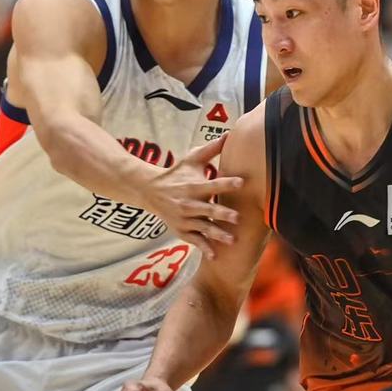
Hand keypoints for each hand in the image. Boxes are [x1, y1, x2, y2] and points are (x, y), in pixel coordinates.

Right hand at [142, 136, 241, 259]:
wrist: (149, 191)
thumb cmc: (176, 173)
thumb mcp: (191, 159)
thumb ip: (211, 150)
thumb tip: (229, 134)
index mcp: (194, 186)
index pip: (212, 184)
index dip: (227, 183)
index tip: (242, 182)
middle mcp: (188, 203)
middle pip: (208, 209)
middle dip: (222, 214)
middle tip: (237, 218)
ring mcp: (184, 219)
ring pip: (203, 228)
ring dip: (217, 234)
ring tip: (233, 240)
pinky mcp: (181, 230)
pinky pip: (193, 241)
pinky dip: (203, 248)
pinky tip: (215, 256)